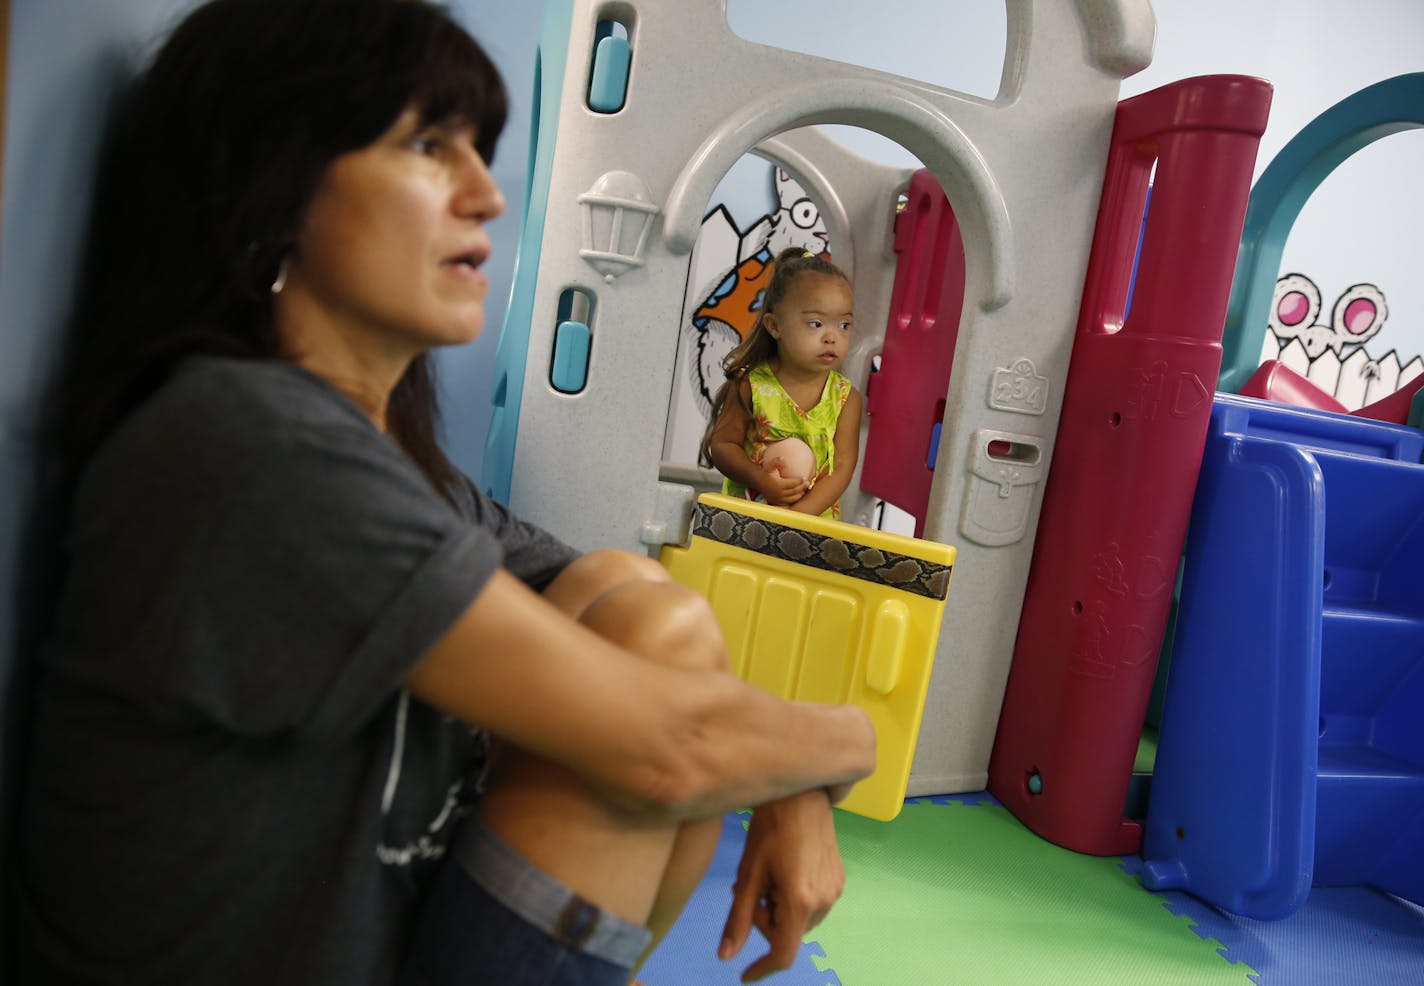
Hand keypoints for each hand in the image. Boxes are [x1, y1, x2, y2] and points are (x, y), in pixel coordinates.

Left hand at [718, 789, 843, 981]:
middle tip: (749, 892)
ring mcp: (835, 891)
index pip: (783, 953)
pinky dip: (794, 901)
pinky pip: (813, 906)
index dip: (762, 968)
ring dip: (779, 911)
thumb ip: (737, 918)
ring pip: (800, 922)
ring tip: (767, 879)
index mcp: (800, 902)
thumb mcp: (748, 874)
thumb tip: (726, 956)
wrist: (801, 794)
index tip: (745, 974)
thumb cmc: (769, 828)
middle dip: (765, 922)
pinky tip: (783, 874)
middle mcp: (823, 901)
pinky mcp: (838, 880)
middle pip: (789, 935)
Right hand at [758, 458, 808, 506]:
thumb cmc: (765, 472)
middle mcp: (779, 493)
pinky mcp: (777, 502)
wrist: (758, 481)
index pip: (793, 483)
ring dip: (800, 494)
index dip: (799, 481)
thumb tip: (782, 458)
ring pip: (793, 498)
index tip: (804, 477)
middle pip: (794, 491)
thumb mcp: (769, 466)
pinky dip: (794, 499)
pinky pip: (788, 502)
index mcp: (778, 484)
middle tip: (807, 483)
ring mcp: (778, 499)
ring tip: (804, 489)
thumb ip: (776, 461)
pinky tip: (798, 495)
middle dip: (802, 487)